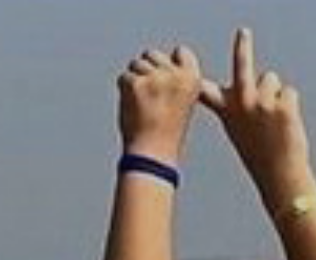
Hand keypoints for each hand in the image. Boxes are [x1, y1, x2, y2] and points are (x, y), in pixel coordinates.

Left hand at [116, 45, 203, 165]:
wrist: (153, 153)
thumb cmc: (166, 131)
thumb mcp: (182, 101)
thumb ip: (174, 79)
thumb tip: (156, 59)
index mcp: (192, 79)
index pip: (181, 51)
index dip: (169, 62)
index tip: (166, 79)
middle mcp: (175, 75)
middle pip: (153, 54)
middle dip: (147, 70)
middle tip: (149, 98)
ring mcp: (155, 78)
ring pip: (136, 64)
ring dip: (134, 80)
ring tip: (142, 104)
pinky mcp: (136, 84)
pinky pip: (123, 77)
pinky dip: (123, 90)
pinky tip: (132, 107)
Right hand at [200, 28, 313, 206]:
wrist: (279, 174)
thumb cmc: (259, 155)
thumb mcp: (239, 132)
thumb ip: (238, 109)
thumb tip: (244, 90)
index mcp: (227, 111)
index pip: (206, 89)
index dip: (196, 77)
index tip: (184, 63)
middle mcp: (241, 103)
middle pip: (242, 65)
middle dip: (241, 46)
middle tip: (242, 33)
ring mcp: (262, 102)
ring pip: (271, 81)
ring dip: (274, 95)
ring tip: (273, 121)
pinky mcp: (282, 104)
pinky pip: (288, 93)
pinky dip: (290, 106)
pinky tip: (285, 125)